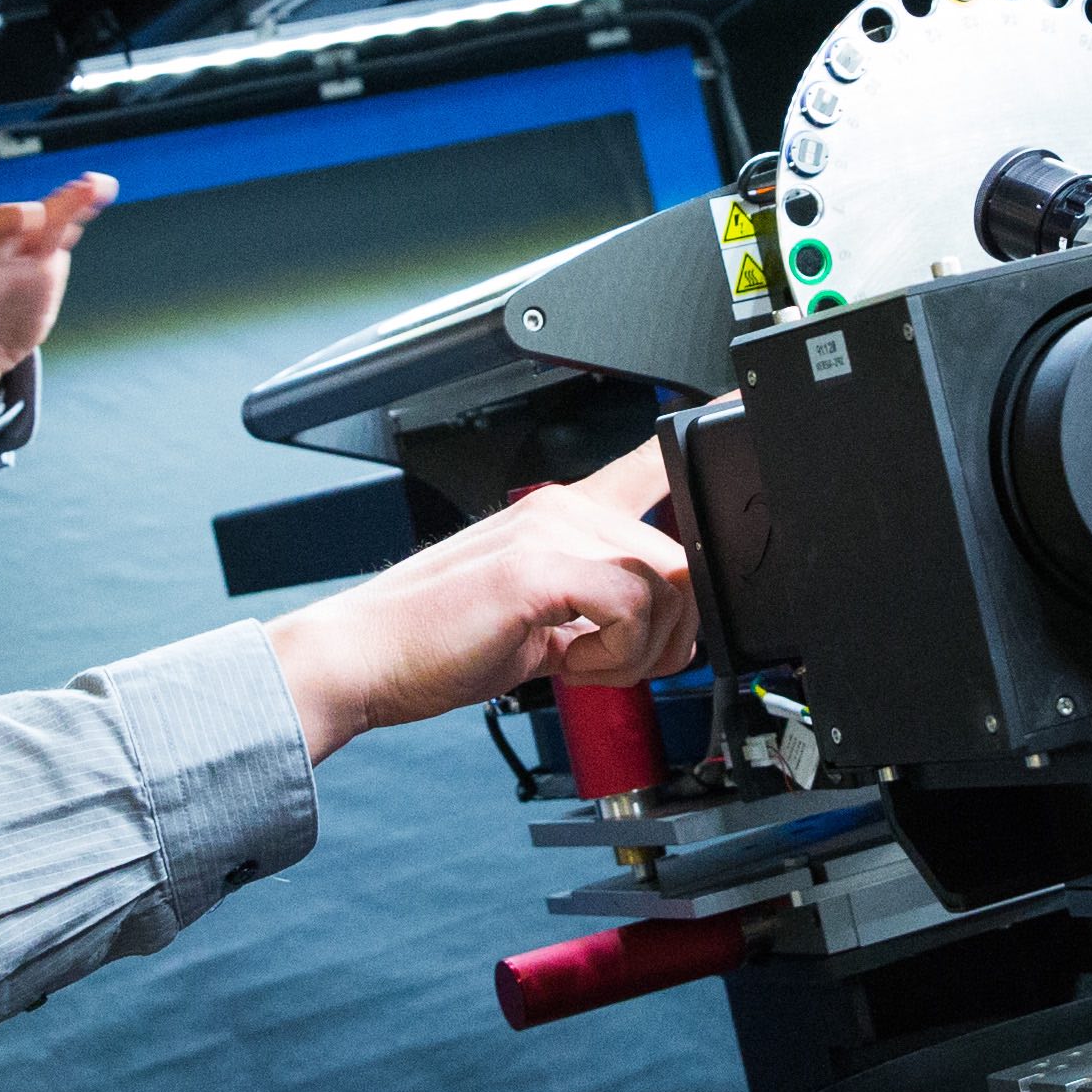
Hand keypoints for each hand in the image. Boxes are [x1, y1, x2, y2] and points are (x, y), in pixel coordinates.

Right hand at [265, 441, 699, 758]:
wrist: (364, 658)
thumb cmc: (436, 642)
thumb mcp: (539, 619)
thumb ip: (597, 611)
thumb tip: (660, 631)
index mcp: (561, 512)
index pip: (647, 466)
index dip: (697, 453)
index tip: (727, 427)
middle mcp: (562, 507)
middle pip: (683, 557)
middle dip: (670, 630)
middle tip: (614, 661)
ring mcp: (549, 530)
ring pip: (667, 583)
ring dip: (643, 649)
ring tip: (585, 664)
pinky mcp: (537, 568)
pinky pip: (633, 605)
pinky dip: (619, 653)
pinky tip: (572, 662)